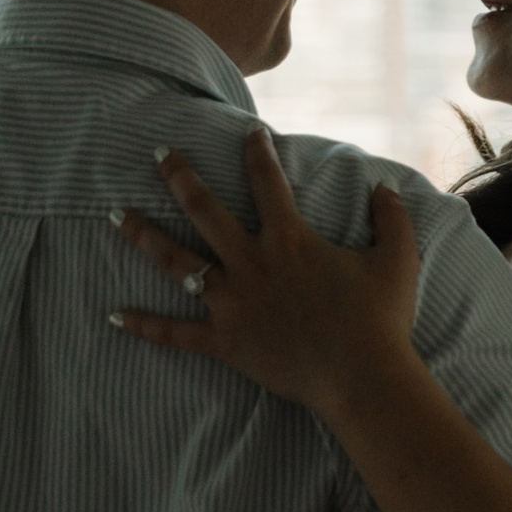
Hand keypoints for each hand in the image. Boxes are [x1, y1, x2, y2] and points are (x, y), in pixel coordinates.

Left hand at [111, 128, 422, 415]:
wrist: (361, 377)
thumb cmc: (380, 319)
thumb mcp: (397, 260)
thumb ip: (391, 219)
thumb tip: (384, 188)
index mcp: (289, 240)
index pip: (268, 182)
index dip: (257, 152)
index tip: (249, 133)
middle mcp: (252, 263)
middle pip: (204, 210)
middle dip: (179, 177)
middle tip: (159, 154)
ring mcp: (233, 302)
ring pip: (176, 261)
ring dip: (143, 236)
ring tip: (116, 215)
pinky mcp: (224, 341)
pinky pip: (175, 333)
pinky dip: (144, 324)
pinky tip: (115, 314)